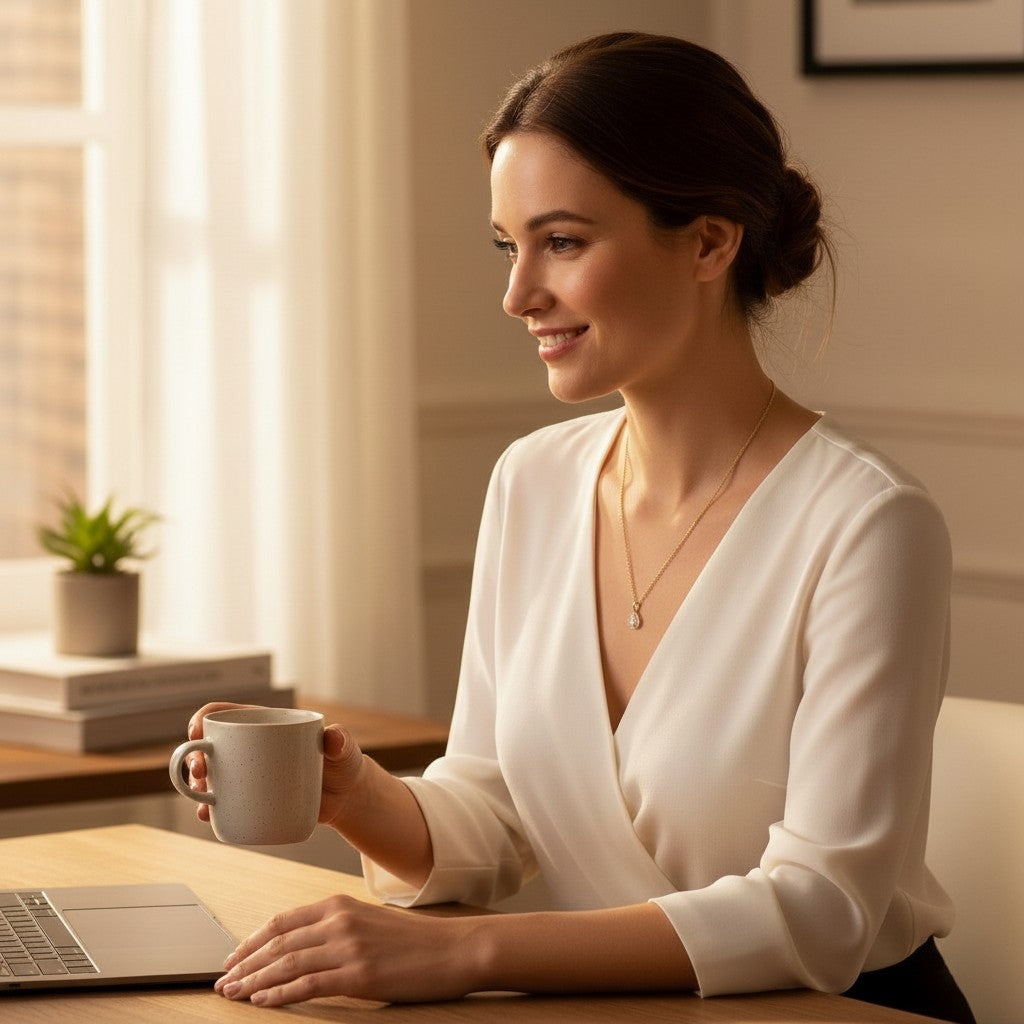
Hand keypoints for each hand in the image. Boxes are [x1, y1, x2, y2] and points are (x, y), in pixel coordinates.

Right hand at [185, 703, 366, 825]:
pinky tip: (207, 815)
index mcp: (265, 725)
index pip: (225, 714)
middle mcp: (250, 749)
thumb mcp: (344, 749)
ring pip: (211, 777)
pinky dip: (210, 809)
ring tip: (204, 798)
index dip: (204, 718)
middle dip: (193, 756)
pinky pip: (223, 804)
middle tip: (201, 771)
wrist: (346, 797)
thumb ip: (341, 740)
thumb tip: (333, 737)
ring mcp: (248, 776)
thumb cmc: (343, 763)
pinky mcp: (252, 801)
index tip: (197, 731)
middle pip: (210, 746)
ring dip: (196, 785)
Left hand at [214, 895, 482, 1005]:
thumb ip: (336, 927)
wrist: (452, 950)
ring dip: (254, 980)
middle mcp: (339, 921)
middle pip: (278, 943)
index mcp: (339, 904)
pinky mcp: (358, 975)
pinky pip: (308, 985)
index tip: (232, 957)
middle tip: (222, 981)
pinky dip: (280, 994)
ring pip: (286, 964)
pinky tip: (263, 1001)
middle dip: (244, 963)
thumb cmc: (413, 940)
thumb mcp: (369, 921)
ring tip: (233, 994)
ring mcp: (348, 947)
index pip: (282, 921)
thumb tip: (300, 946)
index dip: (252, 940)